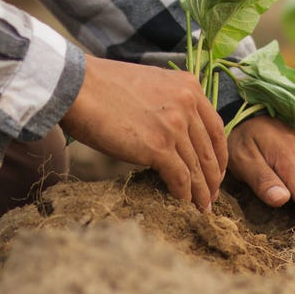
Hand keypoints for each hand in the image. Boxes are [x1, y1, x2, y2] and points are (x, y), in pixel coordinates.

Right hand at [60, 55, 227, 210]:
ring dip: (201, 193)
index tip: (215, 171)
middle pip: (209, 150)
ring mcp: (175, 126)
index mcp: (189, 86)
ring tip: (201, 209)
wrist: (76, 85)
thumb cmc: (101, 86)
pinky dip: (183, 196)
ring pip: (197, 168)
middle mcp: (188, 104)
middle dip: (213, 178)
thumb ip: (168, 103)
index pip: (215, 128)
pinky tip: (183, 205)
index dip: (218, 155)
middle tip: (212, 197)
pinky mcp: (159, 147)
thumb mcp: (148, 84)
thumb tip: (171, 132)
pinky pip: (180, 178)